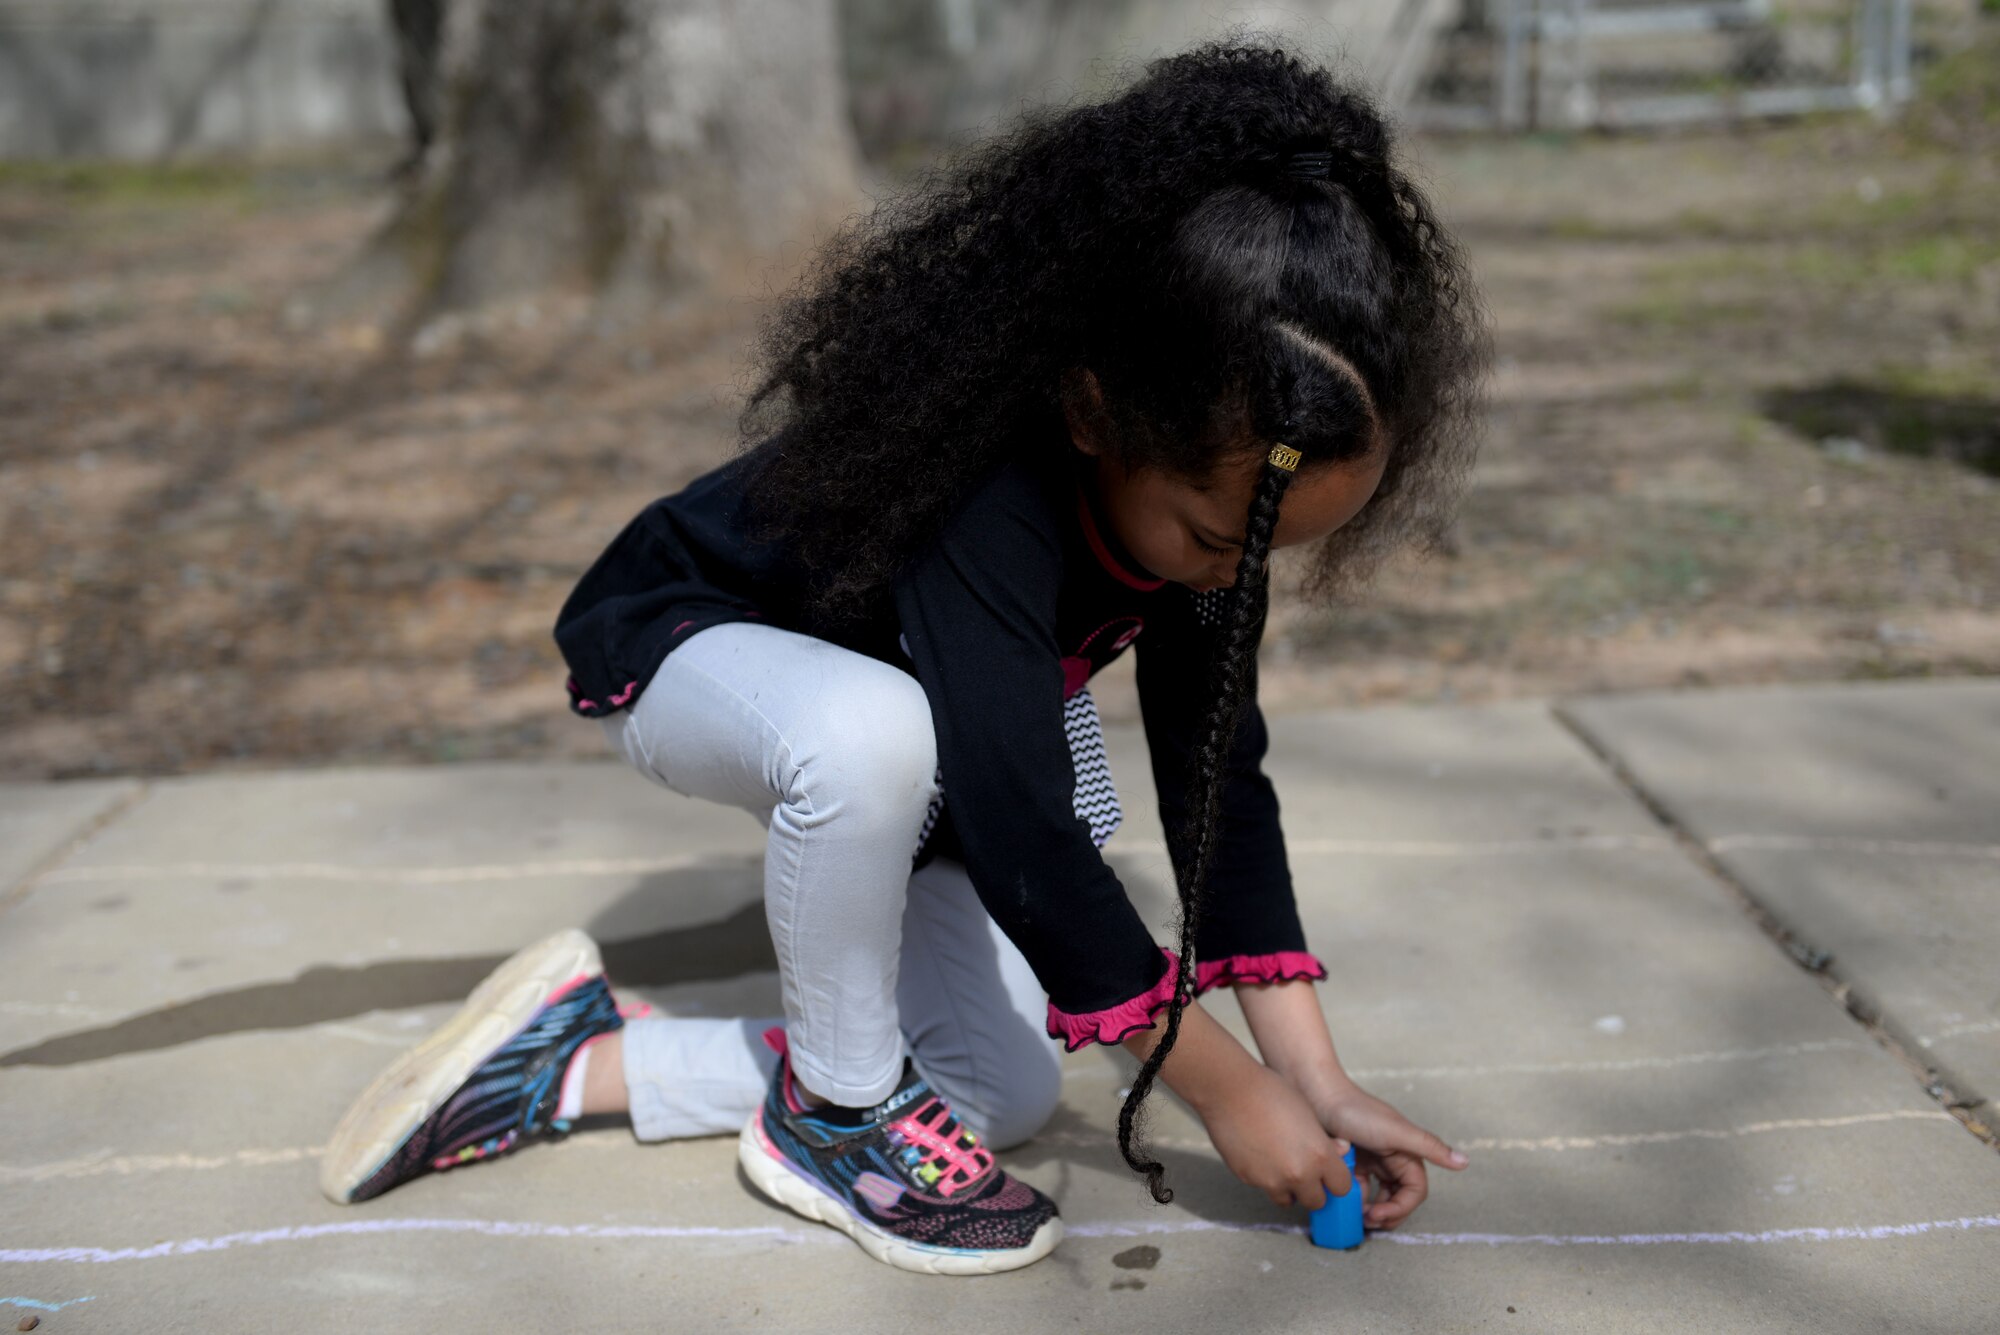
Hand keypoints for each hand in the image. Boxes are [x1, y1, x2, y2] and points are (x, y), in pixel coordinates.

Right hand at [1199, 1062, 1354, 1210]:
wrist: (1230, 1091)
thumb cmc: (1271, 1092)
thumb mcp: (1308, 1112)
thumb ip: (1325, 1140)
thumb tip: (1340, 1151)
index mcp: (1319, 1156)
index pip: (1341, 1187)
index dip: (1335, 1179)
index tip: (1328, 1172)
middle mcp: (1299, 1174)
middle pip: (1317, 1201)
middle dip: (1313, 1189)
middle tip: (1304, 1170)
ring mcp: (1272, 1180)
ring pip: (1288, 1200)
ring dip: (1288, 1188)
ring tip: (1280, 1163)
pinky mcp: (1249, 1180)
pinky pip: (1263, 1187)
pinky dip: (1265, 1178)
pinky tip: (1259, 1154)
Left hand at [1309, 1082, 1467, 1230]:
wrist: (1317, 1094)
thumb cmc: (1357, 1111)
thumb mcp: (1396, 1131)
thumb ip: (1429, 1147)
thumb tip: (1465, 1162)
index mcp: (1407, 1153)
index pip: (1414, 1192)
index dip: (1400, 1208)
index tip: (1376, 1216)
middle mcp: (1391, 1159)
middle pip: (1397, 1198)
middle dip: (1386, 1214)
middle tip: (1366, 1222)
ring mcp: (1370, 1160)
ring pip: (1376, 1195)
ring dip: (1369, 1209)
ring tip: (1354, 1216)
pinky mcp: (1350, 1161)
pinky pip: (1355, 1187)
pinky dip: (1352, 1196)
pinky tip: (1339, 1197)